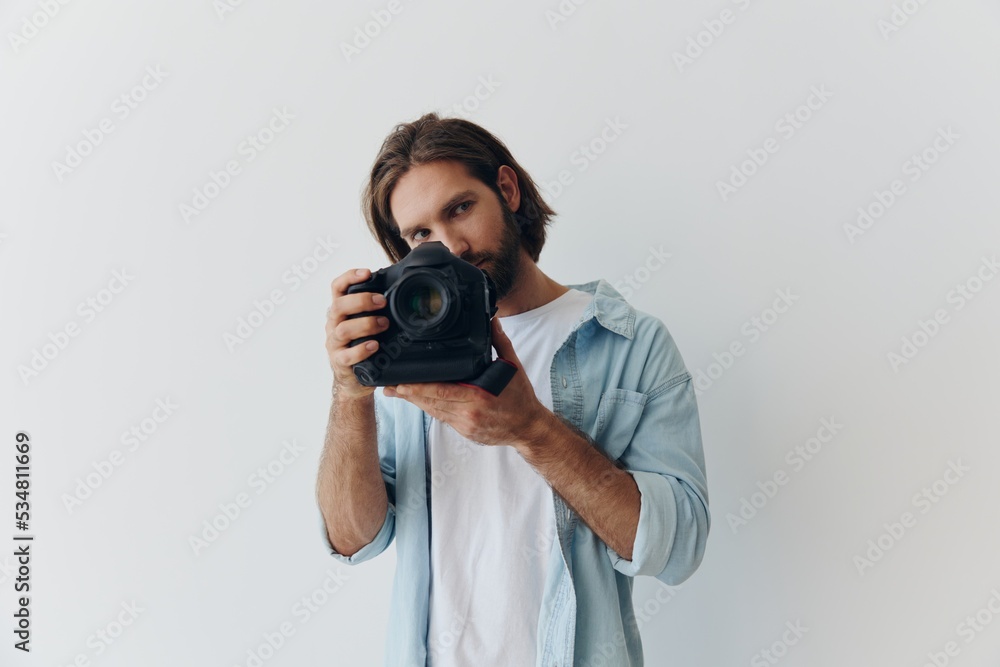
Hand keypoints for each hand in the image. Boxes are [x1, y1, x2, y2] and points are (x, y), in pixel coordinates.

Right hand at [326, 268, 388, 399]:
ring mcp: (335, 343)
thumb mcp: (366, 323)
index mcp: (341, 311)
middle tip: (382, 301)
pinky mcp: (339, 362)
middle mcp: (334, 324)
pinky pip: (347, 355)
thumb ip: (375, 309)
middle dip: (362, 301)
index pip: (337, 288)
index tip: (367, 273)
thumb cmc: (363, 344)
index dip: (349, 277)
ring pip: (343, 329)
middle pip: (339, 306)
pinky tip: (374, 345)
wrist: (353, 378)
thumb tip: (401, 290)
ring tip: (384, 324)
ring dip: (366, 324)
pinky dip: (361, 349)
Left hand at [384, 318, 551, 447]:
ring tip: (395, 392)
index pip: (442, 391)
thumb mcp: (513, 367)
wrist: (528, 428)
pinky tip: (417, 401)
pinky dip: (429, 409)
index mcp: (478, 397)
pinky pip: (442, 419)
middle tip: (388, 386)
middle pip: (431, 403)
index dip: (419, 388)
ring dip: (414, 402)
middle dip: (408, 394)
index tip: (402, 381)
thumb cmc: (521, 397)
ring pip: (433, 412)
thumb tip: (492, 319)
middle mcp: (469, 414)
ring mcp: (465, 425)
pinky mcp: (465, 432)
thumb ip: (499, 342)